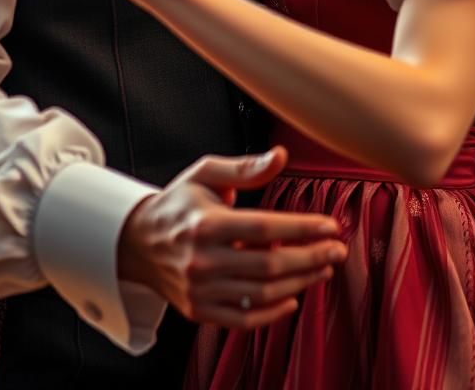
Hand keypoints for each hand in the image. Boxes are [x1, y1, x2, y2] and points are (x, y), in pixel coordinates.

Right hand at [118, 147, 345, 328]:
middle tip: (337, 250)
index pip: (266, 228)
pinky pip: (244, 319)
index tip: (331, 226)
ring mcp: (200, 289)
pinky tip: (293, 297)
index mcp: (206, 223)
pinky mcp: (199, 310)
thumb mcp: (206, 173)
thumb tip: (281, 155)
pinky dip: (272, 313)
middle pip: (269, 265)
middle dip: (311, 258)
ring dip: (300, 283)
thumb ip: (246, 167)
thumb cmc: (178, 203)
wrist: (137, 241)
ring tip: (323, 268)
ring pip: (262, 293)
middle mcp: (203, 260)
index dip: (303, 228)